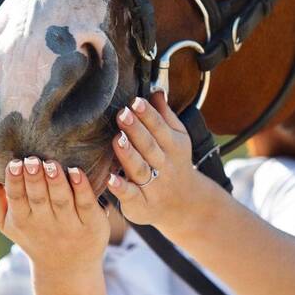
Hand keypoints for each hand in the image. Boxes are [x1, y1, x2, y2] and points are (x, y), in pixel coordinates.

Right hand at [0, 158, 109, 274]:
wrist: (67, 265)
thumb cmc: (33, 233)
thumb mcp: (7, 220)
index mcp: (22, 220)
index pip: (16, 199)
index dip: (14, 182)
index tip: (14, 163)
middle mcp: (45, 222)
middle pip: (38, 199)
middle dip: (34, 179)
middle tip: (32, 160)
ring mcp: (69, 224)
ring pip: (61, 200)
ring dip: (56, 182)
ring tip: (51, 164)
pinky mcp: (91, 223)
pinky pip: (85, 204)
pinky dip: (82, 188)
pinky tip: (77, 172)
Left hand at [107, 92, 212, 230]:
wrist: (185, 204)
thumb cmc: (174, 163)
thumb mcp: (177, 139)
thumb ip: (164, 116)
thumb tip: (156, 90)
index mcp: (173, 145)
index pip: (160, 127)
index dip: (148, 115)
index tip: (136, 101)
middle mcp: (164, 165)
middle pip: (149, 146)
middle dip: (136, 130)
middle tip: (122, 114)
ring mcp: (153, 186)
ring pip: (140, 169)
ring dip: (128, 155)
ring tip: (117, 139)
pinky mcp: (141, 204)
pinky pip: (131, 196)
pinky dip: (121, 188)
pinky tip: (110, 178)